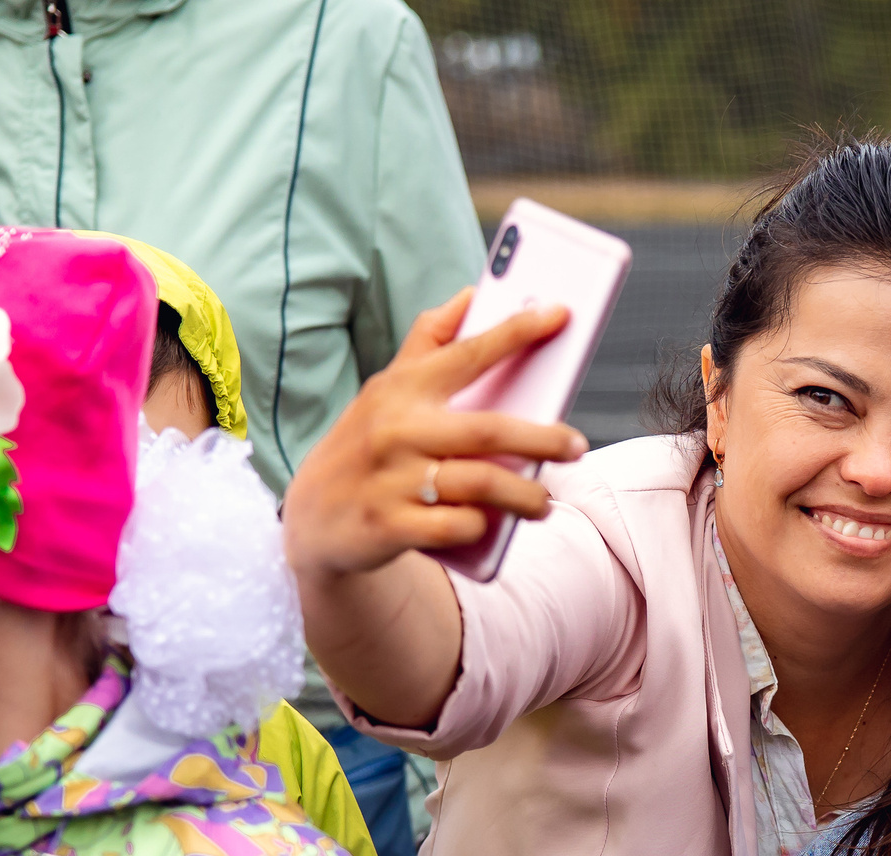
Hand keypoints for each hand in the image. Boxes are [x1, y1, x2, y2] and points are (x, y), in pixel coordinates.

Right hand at [283, 289, 589, 579]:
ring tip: (544, 500)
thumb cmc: (367, 445)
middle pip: (490, 429)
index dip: (515, 331)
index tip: (560, 314)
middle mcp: (396, 431)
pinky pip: (456, 525)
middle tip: (577, 445)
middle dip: (544, 438)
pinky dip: (480, 526)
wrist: (313, 519)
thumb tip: (468, 295)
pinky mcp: (390, 526)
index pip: (468, 353)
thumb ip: (428, 344)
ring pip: (482, 484)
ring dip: (526, 495)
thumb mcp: (386, 391)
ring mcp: (392, 481)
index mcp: (402, 389)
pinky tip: (488, 526)